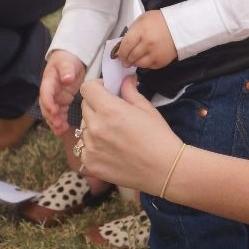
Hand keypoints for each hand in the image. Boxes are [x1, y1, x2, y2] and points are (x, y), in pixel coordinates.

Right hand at [39, 50, 85, 135]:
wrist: (71, 60)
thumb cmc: (68, 59)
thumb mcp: (67, 62)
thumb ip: (67, 70)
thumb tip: (67, 78)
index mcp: (49, 80)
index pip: (46, 92)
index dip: (48, 102)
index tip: (54, 111)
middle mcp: (49, 91)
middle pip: (46, 106)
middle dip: (51, 117)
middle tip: (58, 126)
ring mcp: (55, 98)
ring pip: (51, 112)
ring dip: (55, 122)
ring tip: (61, 131)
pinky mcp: (62, 102)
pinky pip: (59, 114)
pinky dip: (60, 122)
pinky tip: (64, 130)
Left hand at [80, 76, 181, 192]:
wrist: (165, 170)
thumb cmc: (159, 137)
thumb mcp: (146, 108)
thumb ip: (129, 90)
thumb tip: (124, 79)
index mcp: (109, 110)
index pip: (87, 88)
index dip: (96, 86)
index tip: (105, 91)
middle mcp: (96, 127)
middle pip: (85, 106)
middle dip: (96, 105)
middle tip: (113, 113)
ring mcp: (91, 147)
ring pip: (84, 128)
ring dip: (94, 126)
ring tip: (114, 134)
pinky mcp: (91, 163)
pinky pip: (84, 148)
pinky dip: (93, 146)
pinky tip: (111, 149)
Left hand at [115, 10, 176, 68]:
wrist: (180, 27)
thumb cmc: (160, 21)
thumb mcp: (143, 19)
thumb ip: (133, 30)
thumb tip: (124, 42)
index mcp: (141, 31)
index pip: (125, 45)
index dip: (120, 52)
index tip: (119, 54)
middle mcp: (147, 43)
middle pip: (131, 56)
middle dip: (126, 60)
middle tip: (124, 60)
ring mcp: (155, 53)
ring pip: (139, 63)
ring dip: (134, 62)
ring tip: (133, 60)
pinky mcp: (161, 61)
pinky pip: (149, 67)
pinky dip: (145, 64)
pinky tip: (145, 59)